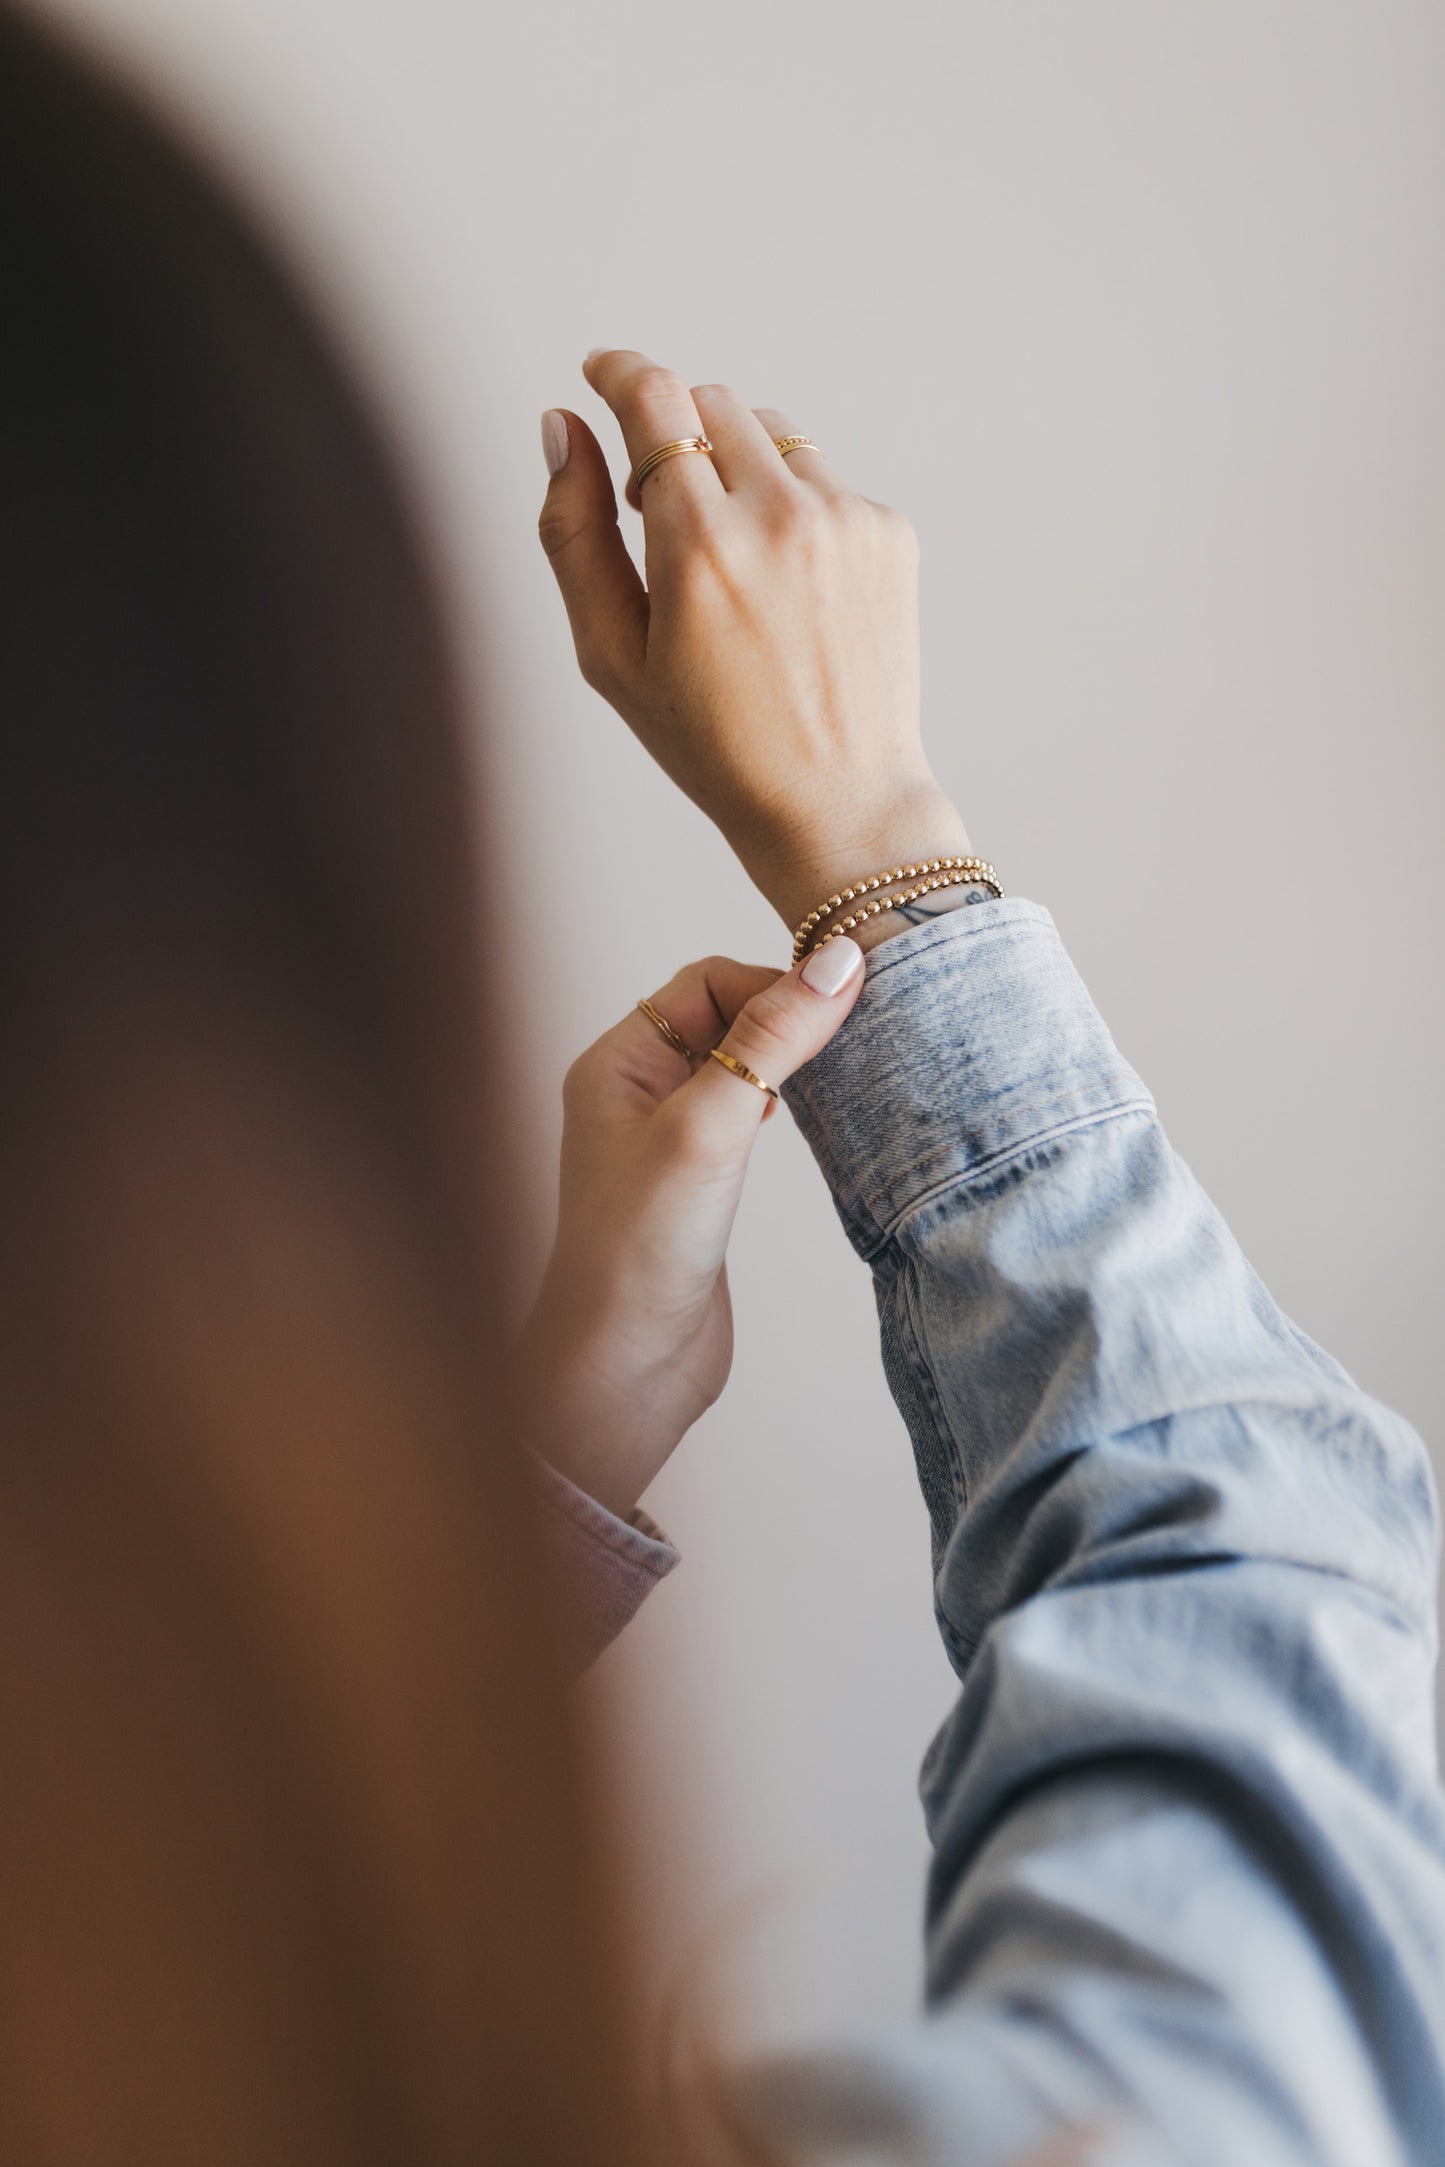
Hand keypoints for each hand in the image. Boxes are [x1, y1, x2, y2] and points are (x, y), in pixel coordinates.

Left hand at [520, 940, 864, 1517]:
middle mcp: (637, 1094)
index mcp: (617, 1064)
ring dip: (795, 1063)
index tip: (839, 1009)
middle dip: (789, 1019)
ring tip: (847, 1075)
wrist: (624, 1371)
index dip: (773, 987)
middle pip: (728, 1016)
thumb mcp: (710, 1129)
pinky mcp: (703, 1187)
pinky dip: (793, 1107)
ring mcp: (671, 1142)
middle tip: (856, 1036)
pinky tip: (822, 1122)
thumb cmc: (639, 1250)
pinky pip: (754, 1118)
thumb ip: (769, 1043)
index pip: (707, 981)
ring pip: (745, 1068)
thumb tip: (836, 961)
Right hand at [538, 350, 970, 935]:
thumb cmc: (711, 745)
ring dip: (735, 467)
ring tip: (727, 561)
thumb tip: (561, 423)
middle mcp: (779, 516)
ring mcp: (845, 520)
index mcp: (700, 546)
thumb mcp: (612, 655)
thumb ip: (573, 531)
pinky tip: (785, 592)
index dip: (619, 371)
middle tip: (657, 508)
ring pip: (770, 433)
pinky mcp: (889, 532)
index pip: (655, 398)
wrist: (837, 803)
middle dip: (674, 432)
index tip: (600, 369)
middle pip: (710, 402)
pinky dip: (791, 508)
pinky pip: (822, 479)